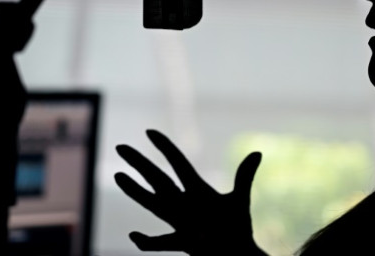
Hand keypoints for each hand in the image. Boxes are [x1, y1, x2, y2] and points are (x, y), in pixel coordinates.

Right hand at [115, 129, 266, 254]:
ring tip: (117, 175)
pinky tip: (133, 235)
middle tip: (120, 146)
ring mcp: (179, 222)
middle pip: (158, 178)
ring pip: (152, 203)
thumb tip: (257, 152)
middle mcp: (184, 203)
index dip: (165, 147)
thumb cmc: (238, 229)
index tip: (149, 131)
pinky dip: (147, 241)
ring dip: (136, 191)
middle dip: (140, 163)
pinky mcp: (182, 243)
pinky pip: (160, 243)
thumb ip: (244, 177)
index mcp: (198, 189)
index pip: (178, 162)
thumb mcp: (238, 201)